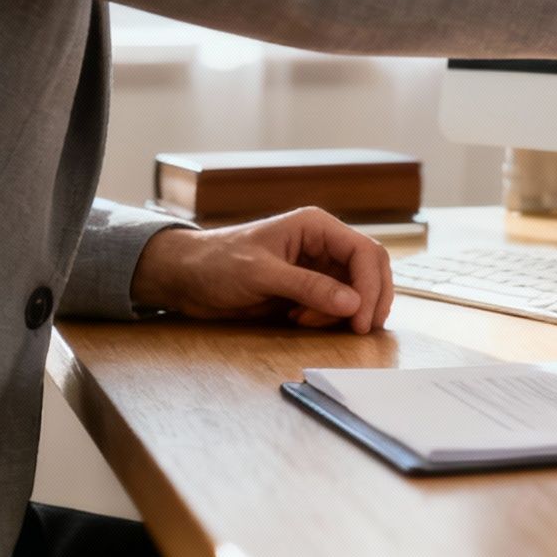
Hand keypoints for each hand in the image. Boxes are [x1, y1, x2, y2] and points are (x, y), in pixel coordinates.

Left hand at [130, 207, 394, 333]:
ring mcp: (318, 267)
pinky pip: (336, 305)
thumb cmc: (216, 263)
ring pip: (356, 290)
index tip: (360, 319)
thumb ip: (308, 287)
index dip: (370, 286)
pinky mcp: (308, 289)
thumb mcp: (261, 273)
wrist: (185, 278)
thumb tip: (353, 304)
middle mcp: (323, 245)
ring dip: (342, 312)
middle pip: (370, 270)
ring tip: (306, 322)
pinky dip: (328, 318)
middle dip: (368, 300)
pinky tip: (300, 321)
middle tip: (358, 329)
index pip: (364, 252)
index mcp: (317, 227)